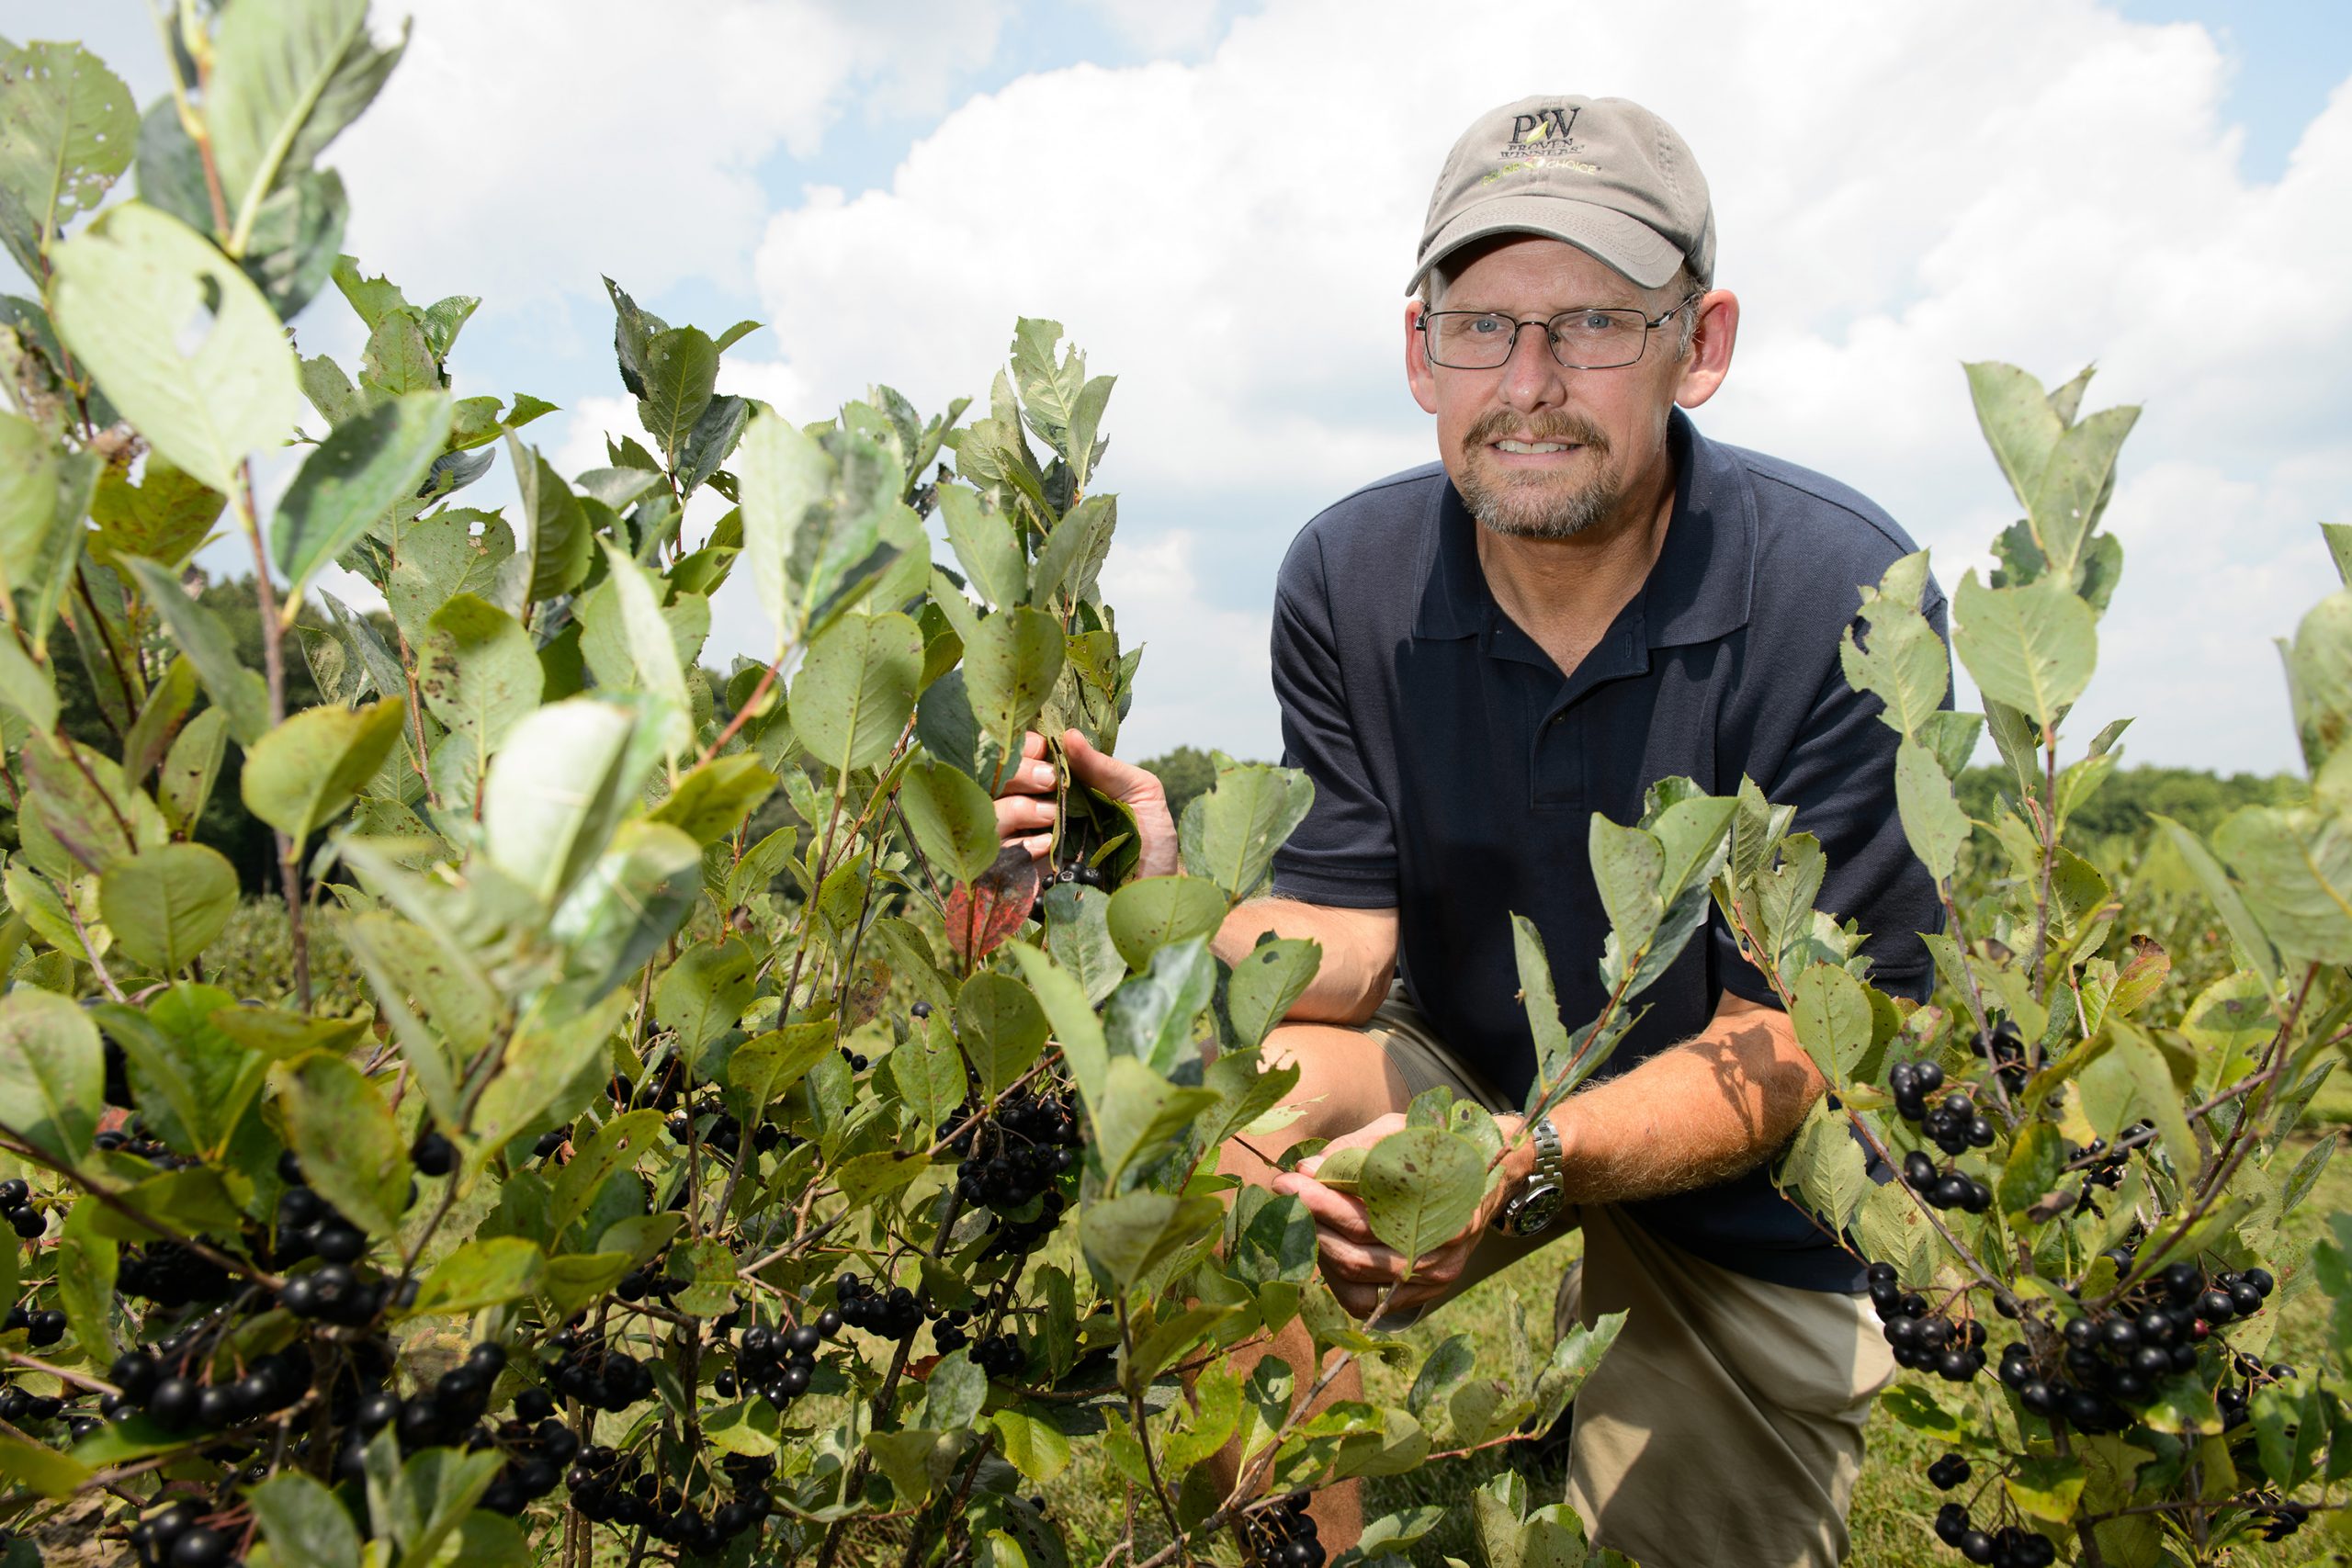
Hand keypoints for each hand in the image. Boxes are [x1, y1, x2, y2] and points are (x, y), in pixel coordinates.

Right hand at [991, 728, 1178, 878]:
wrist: (1153, 898)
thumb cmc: (1148, 844)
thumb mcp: (1140, 795)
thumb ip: (1106, 767)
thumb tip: (1070, 735)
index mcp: (1058, 785)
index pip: (1021, 754)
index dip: (1026, 746)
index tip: (1046, 749)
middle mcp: (1034, 810)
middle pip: (995, 779)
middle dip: (1018, 772)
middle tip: (1049, 780)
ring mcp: (1023, 845)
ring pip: (990, 815)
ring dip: (1017, 808)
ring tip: (1052, 817)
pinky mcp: (1019, 880)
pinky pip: (995, 857)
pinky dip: (1016, 846)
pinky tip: (1044, 848)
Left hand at [1270, 1112, 1531, 1319]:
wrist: (1495, 1168)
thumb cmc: (1440, 1144)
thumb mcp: (1401, 1131)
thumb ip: (1353, 1151)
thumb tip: (1307, 1170)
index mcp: (1440, 1205)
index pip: (1365, 1216)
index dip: (1320, 1200)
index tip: (1287, 1180)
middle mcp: (1442, 1248)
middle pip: (1358, 1254)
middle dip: (1312, 1225)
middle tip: (1285, 1197)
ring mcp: (1437, 1274)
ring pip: (1361, 1282)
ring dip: (1321, 1253)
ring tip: (1304, 1221)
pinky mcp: (1430, 1290)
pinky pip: (1372, 1301)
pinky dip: (1341, 1280)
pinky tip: (1329, 1248)